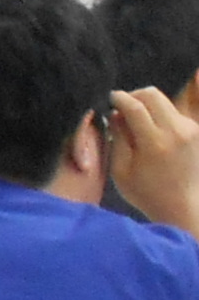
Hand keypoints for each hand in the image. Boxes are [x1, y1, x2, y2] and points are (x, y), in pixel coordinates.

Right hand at [108, 87, 198, 236]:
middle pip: (153, 94)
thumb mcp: (120, 170)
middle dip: (134, 95)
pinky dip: (158, 114)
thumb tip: (115, 114)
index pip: (135, 106)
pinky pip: (172, 112)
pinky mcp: (195, 130)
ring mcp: (189, 128)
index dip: (119, 98)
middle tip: (121, 106)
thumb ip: (118, 138)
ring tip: (134, 120)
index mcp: (154, 142)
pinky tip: (150, 130)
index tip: (109, 98)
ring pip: (164, 100)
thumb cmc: (144, 192)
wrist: (181, 205)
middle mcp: (176, 130)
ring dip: (146, 104)